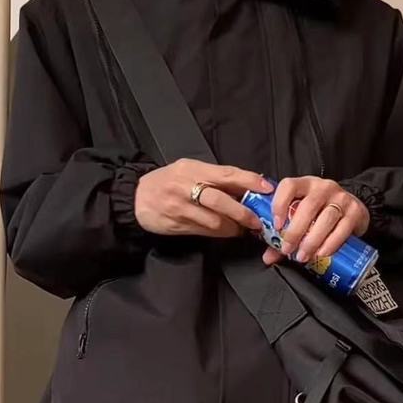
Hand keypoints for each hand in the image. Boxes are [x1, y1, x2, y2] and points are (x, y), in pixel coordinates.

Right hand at [135, 161, 272, 237]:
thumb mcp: (187, 170)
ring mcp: (182, 208)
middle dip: (243, 212)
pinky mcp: (178, 225)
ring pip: (214, 221)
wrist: (136, 199)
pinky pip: (205, 231)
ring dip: (232, 227)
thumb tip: (243, 187)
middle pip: (221, 200)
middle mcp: (187, 187)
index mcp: (192, 169)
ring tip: (241, 228)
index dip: (249, 180)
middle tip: (257, 221)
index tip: (267, 187)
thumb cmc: (166, 182)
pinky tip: (226, 232)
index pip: (226, 174)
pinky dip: (219, 233)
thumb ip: (212, 177)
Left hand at [262, 176, 369, 266]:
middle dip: (295, 231)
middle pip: (308, 206)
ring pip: (326, 218)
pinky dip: (330, 243)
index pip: (289, 186)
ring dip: (312, 240)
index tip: (276, 225)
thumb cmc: (321, 214)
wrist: (353, 211)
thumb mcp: (302, 218)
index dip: (280, 204)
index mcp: (305, 185)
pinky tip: (321, 254)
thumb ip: (283, 236)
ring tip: (303, 256)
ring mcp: (341, 198)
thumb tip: (268, 257)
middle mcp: (323, 187)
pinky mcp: (355, 212)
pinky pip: (342, 229)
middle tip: (288, 249)